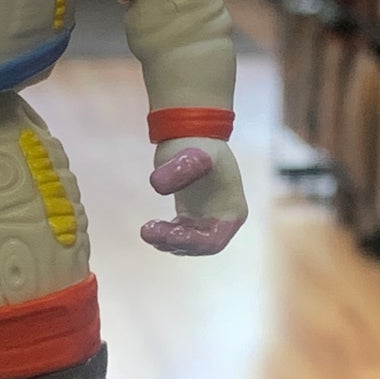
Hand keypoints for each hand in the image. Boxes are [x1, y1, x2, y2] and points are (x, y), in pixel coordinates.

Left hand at [141, 139, 246, 256]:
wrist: (191, 132)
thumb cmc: (194, 143)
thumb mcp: (188, 154)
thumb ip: (179, 168)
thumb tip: (158, 186)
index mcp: (232, 211)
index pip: (214, 241)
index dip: (191, 243)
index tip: (167, 235)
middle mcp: (224, 219)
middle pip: (200, 246)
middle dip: (175, 244)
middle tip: (148, 232)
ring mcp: (209, 218)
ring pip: (189, 244)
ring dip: (167, 242)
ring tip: (146, 230)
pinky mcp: (193, 216)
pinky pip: (181, 235)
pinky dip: (166, 235)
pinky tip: (151, 228)